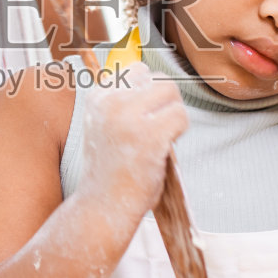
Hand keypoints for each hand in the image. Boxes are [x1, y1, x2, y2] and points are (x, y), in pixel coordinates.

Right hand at [74, 60, 188, 225]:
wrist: (102, 206)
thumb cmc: (110, 171)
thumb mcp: (105, 126)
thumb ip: (124, 102)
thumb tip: (155, 78)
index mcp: (97, 97)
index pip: (137, 70)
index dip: (148, 93)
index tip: (144, 117)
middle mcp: (111, 101)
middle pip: (158, 79)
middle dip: (165, 102)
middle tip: (156, 130)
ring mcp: (130, 116)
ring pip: (171, 92)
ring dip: (173, 115)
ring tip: (160, 139)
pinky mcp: (150, 134)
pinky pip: (181, 116)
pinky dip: (180, 132)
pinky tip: (163, 150)